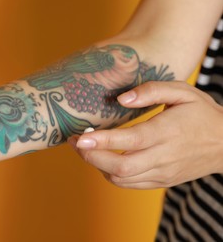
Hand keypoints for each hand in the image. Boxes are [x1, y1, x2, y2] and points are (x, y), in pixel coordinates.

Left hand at [68, 81, 222, 188]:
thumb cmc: (201, 113)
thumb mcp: (182, 91)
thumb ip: (151, 91)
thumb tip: (120, 100)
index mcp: (167, 132)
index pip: (129, 141)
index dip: (101, 142)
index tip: (79, 137)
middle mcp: (163, 157)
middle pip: (119, 166)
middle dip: (90, 156)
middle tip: (74, 141)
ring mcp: (162, 173)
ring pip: (120, 178)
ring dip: (96, 165)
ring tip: (85, 148)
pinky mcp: (161, 181)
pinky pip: (129, 184)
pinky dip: (110, 174)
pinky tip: (103, 159)